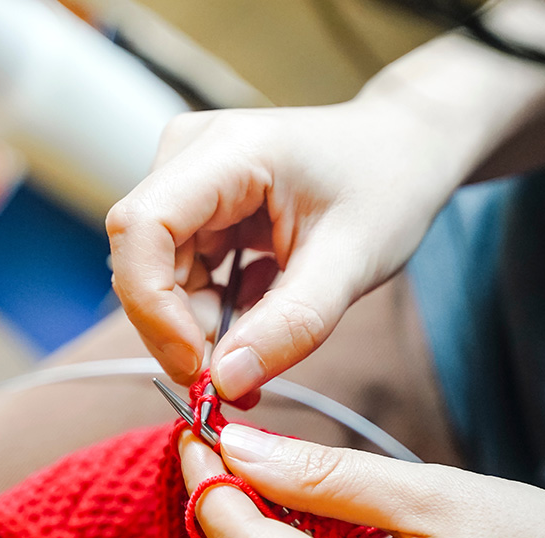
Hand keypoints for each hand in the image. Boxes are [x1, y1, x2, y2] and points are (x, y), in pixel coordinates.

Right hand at [108, 97, 469, 397]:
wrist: (403, 149)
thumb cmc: (387, 188)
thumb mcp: (353, 264)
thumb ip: (292, 325)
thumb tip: (224, 381)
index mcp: (228, 151)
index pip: (142, 226)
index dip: (153, 304)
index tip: (198, 364)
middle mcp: (190, 154)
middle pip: (141, 258)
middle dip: (179, 328)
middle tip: (237, 379)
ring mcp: (186, 178)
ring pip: (156, 274)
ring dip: (197, 325)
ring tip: (263, 345)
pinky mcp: (194, 205)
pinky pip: (177, 273)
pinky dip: (209, 312)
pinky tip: (259, 315)